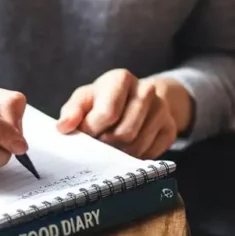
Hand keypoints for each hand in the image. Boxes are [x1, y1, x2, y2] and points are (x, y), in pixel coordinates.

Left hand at [55, 69, 191, 158]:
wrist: (135, 99)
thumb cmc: (102, 100)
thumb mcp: (84, 99)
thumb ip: (71, 111)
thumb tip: (64, 127)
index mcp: (121, 78)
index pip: (107, 114)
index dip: (92, 131)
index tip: (86, 134)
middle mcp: (146, 90)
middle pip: (124, 133)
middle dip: (107, 145)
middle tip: (100, 143)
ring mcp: (162, 109)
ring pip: (138, 146)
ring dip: (120, 154)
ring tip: (113, 145)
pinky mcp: (170, 128)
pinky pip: (151, 154)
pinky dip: (136, 157)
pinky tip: (129, 147)